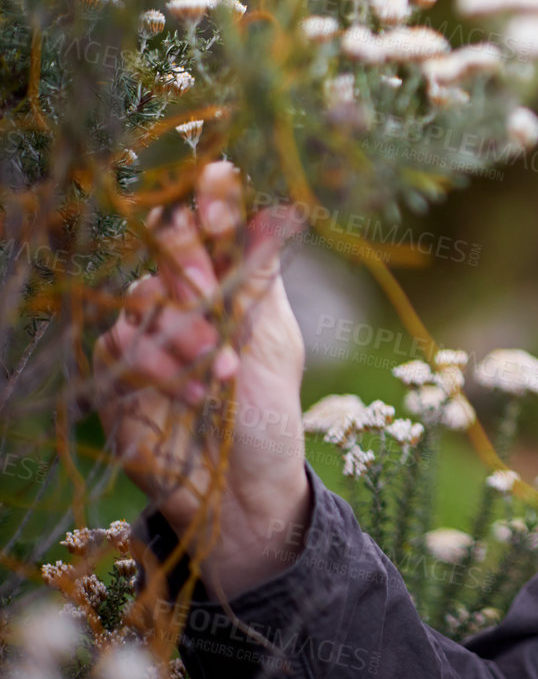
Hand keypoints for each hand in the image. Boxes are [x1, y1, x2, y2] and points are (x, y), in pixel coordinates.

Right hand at [92, 160, 312, 599]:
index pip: (205, 222)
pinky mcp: (116, 378)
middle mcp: (179, 300)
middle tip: (204, 288)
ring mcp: (143, 336)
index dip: (208, 198)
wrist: (244, 489)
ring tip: (221, 370)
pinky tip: (192, 393)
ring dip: (182, 328)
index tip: (217, 189)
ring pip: (140, 297)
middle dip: (184, 261)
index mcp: (223, 282)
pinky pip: (120, 349)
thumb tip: (281, 208)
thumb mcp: (275, 340)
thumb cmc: (266, 413)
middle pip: (162, 247)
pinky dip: (159, 368)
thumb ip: (262, 277)